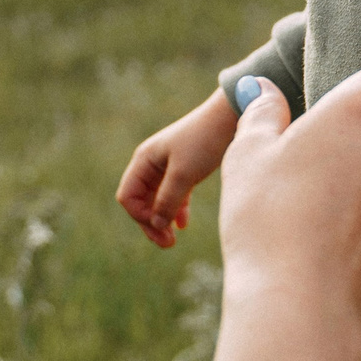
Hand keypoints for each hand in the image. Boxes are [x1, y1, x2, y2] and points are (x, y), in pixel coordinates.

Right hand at [116, 88, 239, 247]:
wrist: (232, 116)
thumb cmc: (205, 140)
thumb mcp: (184, 173)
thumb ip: (168, 200)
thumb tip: (156, 225)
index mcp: (144, 159)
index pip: (128, 197)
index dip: (140, 217)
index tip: (161, 228)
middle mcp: (152, 162)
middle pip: (141, 201)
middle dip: (151, 223)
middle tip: (168, 243)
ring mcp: (168, 166)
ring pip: (157, 200)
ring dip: (162, 219)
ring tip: (173, 240)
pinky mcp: (186, 168)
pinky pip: (174, 194)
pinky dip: (176, 210)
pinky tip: (184, 224)